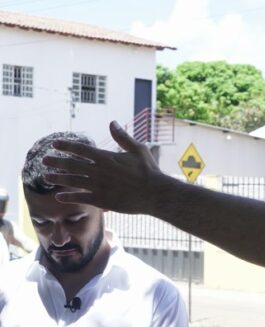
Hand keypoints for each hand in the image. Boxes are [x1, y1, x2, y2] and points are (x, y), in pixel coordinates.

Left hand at [42, 121, 163, 213]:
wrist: (155, 193)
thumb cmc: (149, 171)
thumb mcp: (138, 149)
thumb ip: (122, 137)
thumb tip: (111, 122)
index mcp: (106, 157)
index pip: (81, 149)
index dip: (66, 145)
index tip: (55, 144)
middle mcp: (99, 171)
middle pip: (72, 165)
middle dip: (56, 162)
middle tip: (44, 160)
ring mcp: (99, 186)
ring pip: (73, 181)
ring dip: (58, 179)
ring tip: (46, 177)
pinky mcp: (103, 200)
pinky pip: (81, 198)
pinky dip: (69, 197)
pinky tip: (59, 197)